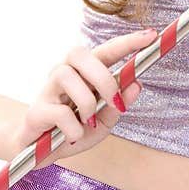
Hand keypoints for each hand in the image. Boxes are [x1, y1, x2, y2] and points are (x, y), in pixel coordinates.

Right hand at [11, 28, 158, 166]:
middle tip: (114, 100)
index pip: (107, 50)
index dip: (128, 42)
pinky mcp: (37, 110)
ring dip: (87, 103)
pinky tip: (72, 135)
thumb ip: (119, 105)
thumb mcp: (104, 123)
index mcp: (85, 72)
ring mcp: (48, 89)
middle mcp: (65, 73)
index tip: (152, 35)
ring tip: (88, 122)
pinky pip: (60, 112)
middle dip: (103, 77)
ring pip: (68, 77)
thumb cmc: (73, 131)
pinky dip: (74, 128)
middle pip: (81, 54)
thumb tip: (137, 84)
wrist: (39, 154)